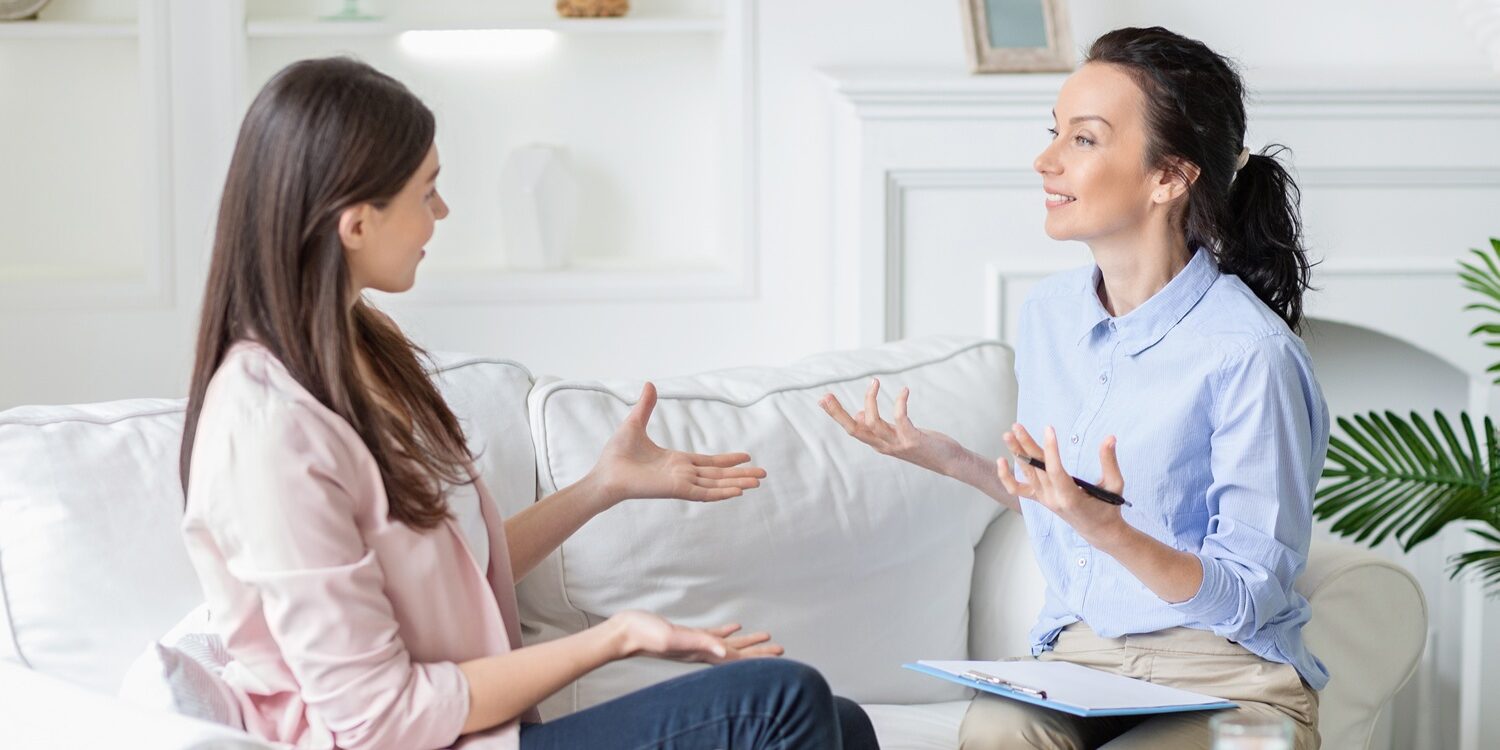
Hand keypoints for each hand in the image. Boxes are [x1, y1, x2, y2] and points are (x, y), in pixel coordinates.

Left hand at [589, 383, 766, 506]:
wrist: (604, 473)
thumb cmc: (615, 454)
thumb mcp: (635, 424)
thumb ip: (646, 406)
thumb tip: (649, 384)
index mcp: (676, 462)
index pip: (709, 463)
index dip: (727, 461)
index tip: (746, 458)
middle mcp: (682, 474)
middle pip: (718, 475)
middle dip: (740, 475)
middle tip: (763, 475)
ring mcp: (681, 483)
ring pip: (716, 484)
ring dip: (737, 483)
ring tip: (758, 483)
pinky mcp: (676, 490)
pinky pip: (703, 493)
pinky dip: (721, 493)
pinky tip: (738, 492)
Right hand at [608, 610, 783, 663]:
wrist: (625, 633)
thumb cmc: (647, 635)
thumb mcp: (675, 637)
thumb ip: (701, 644)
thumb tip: (724, 653)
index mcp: (703, 653)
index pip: (738, 658)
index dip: (759, 657)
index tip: (779, 656)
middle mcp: (702, 651)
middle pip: (738, 653)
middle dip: (759, 651)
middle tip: (780, 648)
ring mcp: (695, 645)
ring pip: (728, 644)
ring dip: (746, 641)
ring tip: (765, 635)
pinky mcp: (687, 635)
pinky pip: (713, 635)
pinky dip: (726, 631)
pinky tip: (734, 626)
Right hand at [819, 378, 963, 475]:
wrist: (950, 462)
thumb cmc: (924, 446)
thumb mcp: (897, 436)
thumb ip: (878, 428)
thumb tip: (859, 415)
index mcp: (878, 443)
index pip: (851, 428)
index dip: (836, 415)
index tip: (822, 399)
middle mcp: (884, 445)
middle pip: (853, 430)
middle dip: (838, 413)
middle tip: (826, 395)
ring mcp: (898, 444)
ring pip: (873, 423)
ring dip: (870, 401)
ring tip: (874, 382)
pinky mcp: (913, 440)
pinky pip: (900, 419)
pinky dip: (899, 403)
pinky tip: (904, 390)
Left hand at [998, 423, 1126, 545]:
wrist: (1097, 530)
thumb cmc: (1108, 508)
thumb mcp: (1114, 486)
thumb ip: (1110, 462)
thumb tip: (1110, 437)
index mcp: (1071, 497)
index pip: (1055, 471)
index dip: (1051, 449)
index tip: (1049, 429)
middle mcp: (1053, 498)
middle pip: (1037, 468)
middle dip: (1026, 445)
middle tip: (1017, 426)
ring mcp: (1044, 499)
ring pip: (1026, 473)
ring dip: (1016, 453)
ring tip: (1009, 434)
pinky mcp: (1039, 499)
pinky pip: (1017, 489)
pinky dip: (1006, 477)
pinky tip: (1001, 460)